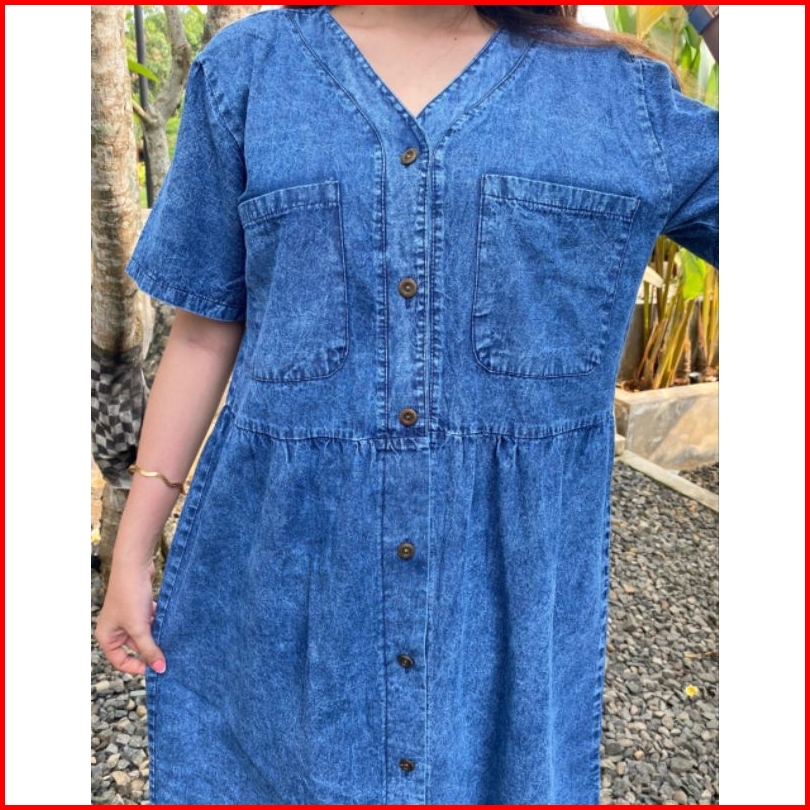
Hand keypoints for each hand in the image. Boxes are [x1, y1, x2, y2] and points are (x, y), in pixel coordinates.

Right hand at [95, 557, 165, 675]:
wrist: (134, 565)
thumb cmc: (130, 596)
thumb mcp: (139, 627)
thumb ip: (149, 649)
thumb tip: (160, 669)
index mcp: (107, 636)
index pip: (120, 661)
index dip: (137, 667)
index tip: (155, 668)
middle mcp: (114, 628)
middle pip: (134, 647)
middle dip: (150, 648)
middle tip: (168, 653)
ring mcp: (126, 616)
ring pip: (144, 633)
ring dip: (155, 634)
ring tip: (169, 636)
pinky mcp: (138, 606)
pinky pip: (149, 621)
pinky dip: (157, 622)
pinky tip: (166, 619)